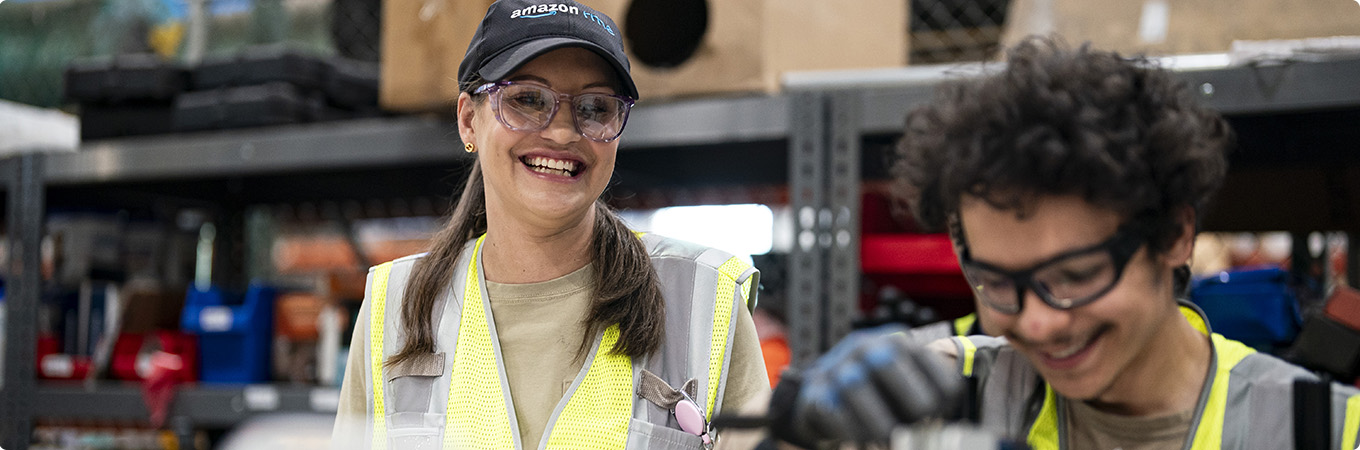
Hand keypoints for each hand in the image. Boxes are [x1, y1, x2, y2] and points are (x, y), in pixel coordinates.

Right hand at [768, 325, 963, 446]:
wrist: (824, 395)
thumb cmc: (877, 393)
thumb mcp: (905, 383)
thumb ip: (927, 391)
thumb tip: (943, 413)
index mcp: (895, 341)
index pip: (924, 357)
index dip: (940, 387)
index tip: (944, 412)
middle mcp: (865, 348)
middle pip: (887, 359)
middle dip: (911, 395)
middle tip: (921, 422)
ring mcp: (836, 367)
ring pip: (855, 384)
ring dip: (877, 418)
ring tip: (890, 439)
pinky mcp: (815, 391)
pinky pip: (831, 407)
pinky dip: (851, 429)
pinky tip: (863, 441)